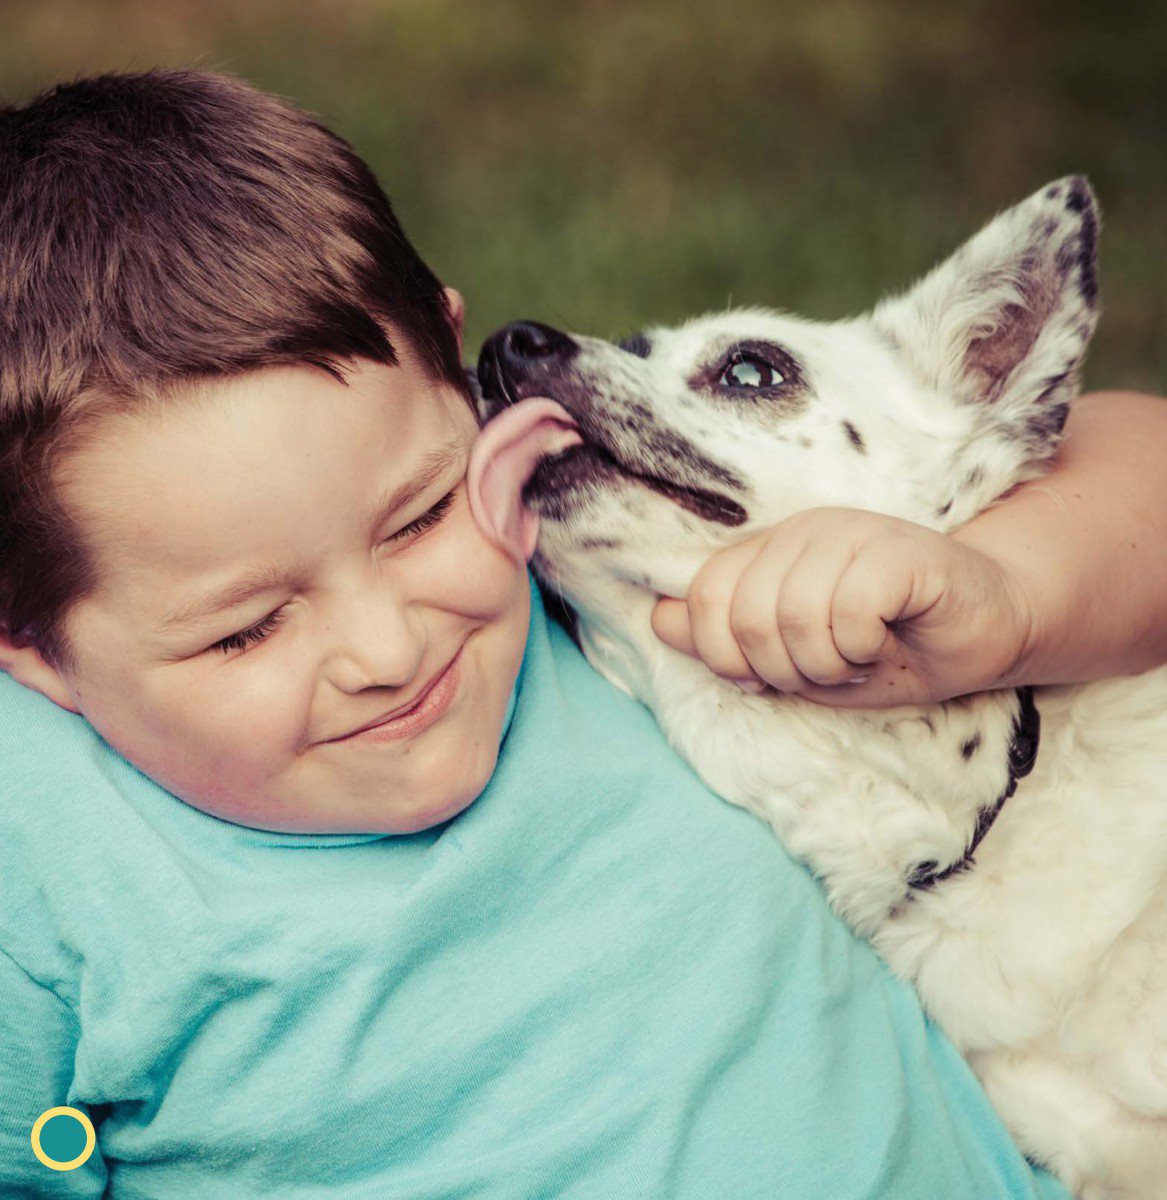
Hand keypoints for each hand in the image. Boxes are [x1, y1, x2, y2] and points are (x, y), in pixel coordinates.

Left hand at [650, 508, 1034, 707]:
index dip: (725, 656)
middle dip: (785, 670)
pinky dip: (862, 650)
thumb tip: (658, 617)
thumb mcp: (791, 657)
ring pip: (794, 618)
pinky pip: (848, 613)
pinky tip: (885, 644)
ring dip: (828, 665)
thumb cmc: (886, 648)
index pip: (704, 596)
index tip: (767, 677)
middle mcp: (803, 531)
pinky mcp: (898, 549)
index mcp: (769, 549)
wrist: (982, 634)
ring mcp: (850, 532)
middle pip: (745, 616)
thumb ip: (724, 638)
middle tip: (830, 670)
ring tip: (858, 660)